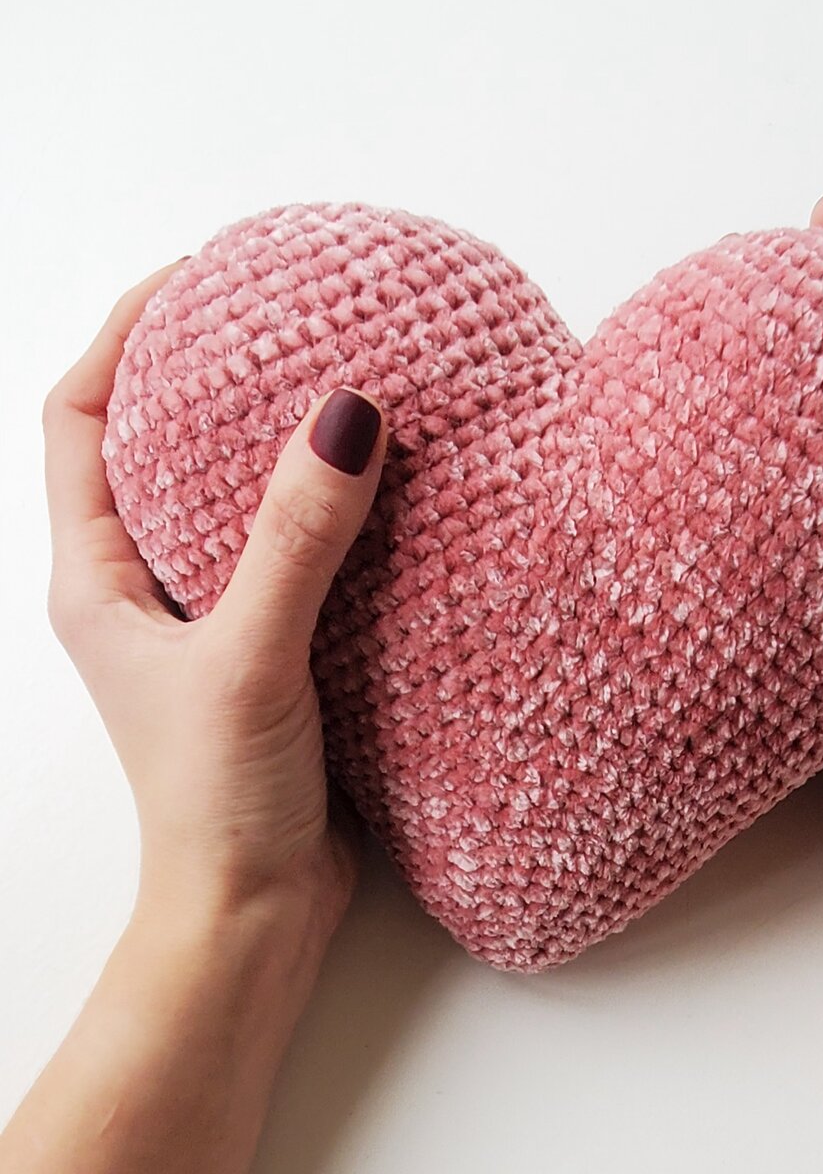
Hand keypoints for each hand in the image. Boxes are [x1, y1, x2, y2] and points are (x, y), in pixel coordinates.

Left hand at [42, 258, 387, 935]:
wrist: (254, 910)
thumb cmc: (217, 801)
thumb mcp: (250, 658)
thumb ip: (293, 539)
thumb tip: (345, 414)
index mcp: (97, 580)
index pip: (76, 420)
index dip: (121, 335)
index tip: (194, 276)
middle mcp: (142, 587)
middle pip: (150, 442)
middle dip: (203, 371)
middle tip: (281, 314)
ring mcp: (206, 615)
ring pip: (226, 495)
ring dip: (270, 439)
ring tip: (338, 381)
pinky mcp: (269, 643)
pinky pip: (289, 548)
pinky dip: (325, 507)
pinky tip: (382, 488)